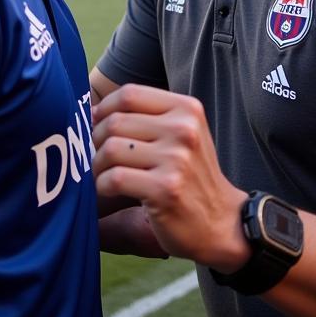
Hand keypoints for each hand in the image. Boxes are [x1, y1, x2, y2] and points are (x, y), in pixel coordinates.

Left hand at [91, 83, 248, 270]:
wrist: (222, 222)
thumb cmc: (191, 176)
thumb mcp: (182, 134)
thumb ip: (147, 117)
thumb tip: (93, 111)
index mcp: (187, 109)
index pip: (129, 94)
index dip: (105, 109)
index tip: (98, 125)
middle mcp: (184, 129)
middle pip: (115, 121)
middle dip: (97, 140)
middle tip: (101, 156)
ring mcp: (176, 159)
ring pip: (111, 149)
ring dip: (98, 165)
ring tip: (105, 174)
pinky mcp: (165, 189)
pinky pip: (114, 178)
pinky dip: (102, 185)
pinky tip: (111, 190)